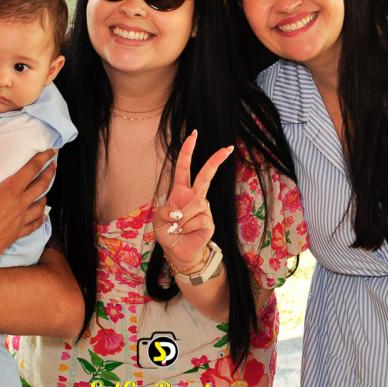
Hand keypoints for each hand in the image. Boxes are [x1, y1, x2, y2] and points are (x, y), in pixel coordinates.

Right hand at [0, 136, 55, 270]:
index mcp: (12, 190)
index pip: (32, 169)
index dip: (43, 158)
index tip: (51, 150)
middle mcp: (21, 203)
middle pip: (41, 185)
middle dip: (49, 173)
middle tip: (54, 165)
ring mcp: (21, 219)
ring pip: (40, 204)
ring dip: (45, 194)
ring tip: (47, 189)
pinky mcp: (18, 233)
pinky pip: (34, 224)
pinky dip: (40, 218)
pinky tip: (42, 216)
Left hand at [153, 130, 232, 270]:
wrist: (178, 252)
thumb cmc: (169, 232)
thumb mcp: (159, 220)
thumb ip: (165, 211)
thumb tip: (179, 211)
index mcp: (181, 191)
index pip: (184, 167)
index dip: (188, 151)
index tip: (193, 135)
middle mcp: (195, 196)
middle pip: (206, 175)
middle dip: (216, 160)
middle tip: (228, 147)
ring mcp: (204, 208)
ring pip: (195, 204)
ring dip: (182, 218)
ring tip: (178, 227)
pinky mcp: (209, 221)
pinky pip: (198, 219)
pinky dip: (187, 227)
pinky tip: (186, 232)